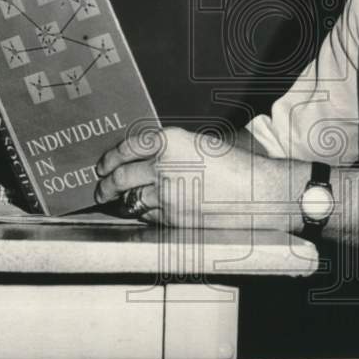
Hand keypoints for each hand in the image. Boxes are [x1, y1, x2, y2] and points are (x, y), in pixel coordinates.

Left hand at [94, 127, 288, 228]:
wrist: (257, 192)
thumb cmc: (235, 166)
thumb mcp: (198, 144)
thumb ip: (169, 150)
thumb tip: (143, 160)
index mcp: (170, 141)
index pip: (127, 148)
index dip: (110, 158)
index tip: (103, 165)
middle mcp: (164, 166)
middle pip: (121, 177)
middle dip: (106, 184)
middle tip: (101, 188)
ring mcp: (167, 194)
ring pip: (131, 200)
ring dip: (121, 202)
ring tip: (116, 202)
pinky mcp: (173, 217)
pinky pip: (147, 216)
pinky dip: (142, 214)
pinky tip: (144, 211)